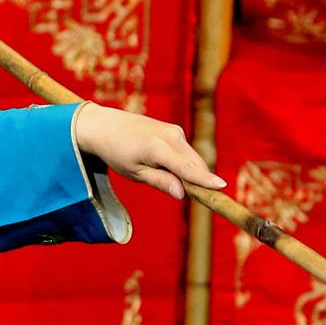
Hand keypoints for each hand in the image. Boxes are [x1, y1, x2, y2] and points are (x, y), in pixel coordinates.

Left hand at [72, 102, 225, 200]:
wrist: (104, 126)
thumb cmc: (116, 152)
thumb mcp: (134, 173)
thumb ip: (160, 182)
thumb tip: (182, 194)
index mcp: (158, 148)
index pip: (187, 168)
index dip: (205, 180)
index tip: (221, 188)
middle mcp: (171, 136)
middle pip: (195, 165)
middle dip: (199, 181)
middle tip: (197, 199)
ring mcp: (174, 131)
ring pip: (192, 158)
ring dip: (189, 173)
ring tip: (163, 176)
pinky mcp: (174, 130)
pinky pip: (185, 151)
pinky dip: (183, 163)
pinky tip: (164, 166)